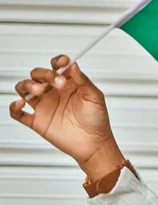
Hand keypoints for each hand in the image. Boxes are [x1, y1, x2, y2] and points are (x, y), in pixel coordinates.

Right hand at [9, 55, 124, 179]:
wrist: (93, 143)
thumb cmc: (97, 119)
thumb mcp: (95, 96)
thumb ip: (83, 80)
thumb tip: (73, 64)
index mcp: (68, 83)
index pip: (57, 67)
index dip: (58, 61)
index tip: (64, 61)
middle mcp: (53, 92)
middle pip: (38, 75)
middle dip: (45, 74)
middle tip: (58, 83)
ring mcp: (44, 105)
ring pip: (24, 88)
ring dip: (27, 85)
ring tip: (39, 90)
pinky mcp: (37, 121)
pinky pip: (18, 113)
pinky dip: (14, 107)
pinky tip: (20, 104)